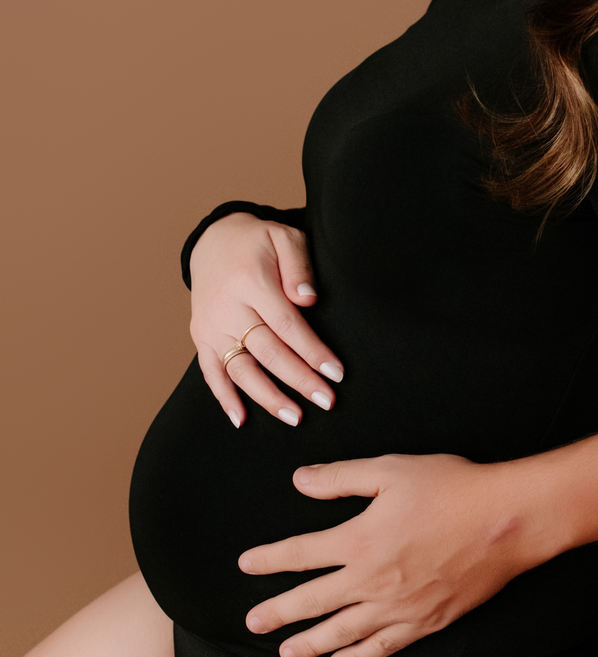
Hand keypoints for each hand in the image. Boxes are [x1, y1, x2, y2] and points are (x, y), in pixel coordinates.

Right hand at [190, 213, 343, 429]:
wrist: (213, 240)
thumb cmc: (258, 241)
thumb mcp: (284, 237)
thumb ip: (299, 266)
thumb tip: (309, 300)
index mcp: (252, 281)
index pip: (287, 325)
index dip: (312, 351)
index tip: (336, 373)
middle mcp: (228, 308)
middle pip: (268, 352)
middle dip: (299, 380)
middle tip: (326, 401)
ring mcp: (211, 325)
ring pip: (240, 369)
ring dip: (267, 397)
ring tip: (294, 417)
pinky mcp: (201, 336)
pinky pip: (211, 372)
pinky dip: (224, 397)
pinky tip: (241, 419)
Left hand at [238, 452, 532, 656]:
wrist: (505, 521)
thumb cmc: (451, 487)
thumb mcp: (392, 470)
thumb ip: (342, 477)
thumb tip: (301, 480)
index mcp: (360, 540)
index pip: (301, 553)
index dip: (270, 559)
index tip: (246, 565)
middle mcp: (372, 581)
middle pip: (313, 601)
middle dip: (278, 612)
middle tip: (252, 623)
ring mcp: (399, 607)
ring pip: (342, 632)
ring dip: (310, 643)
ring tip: (287, 651)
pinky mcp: (425, 621)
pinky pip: (382, 646)